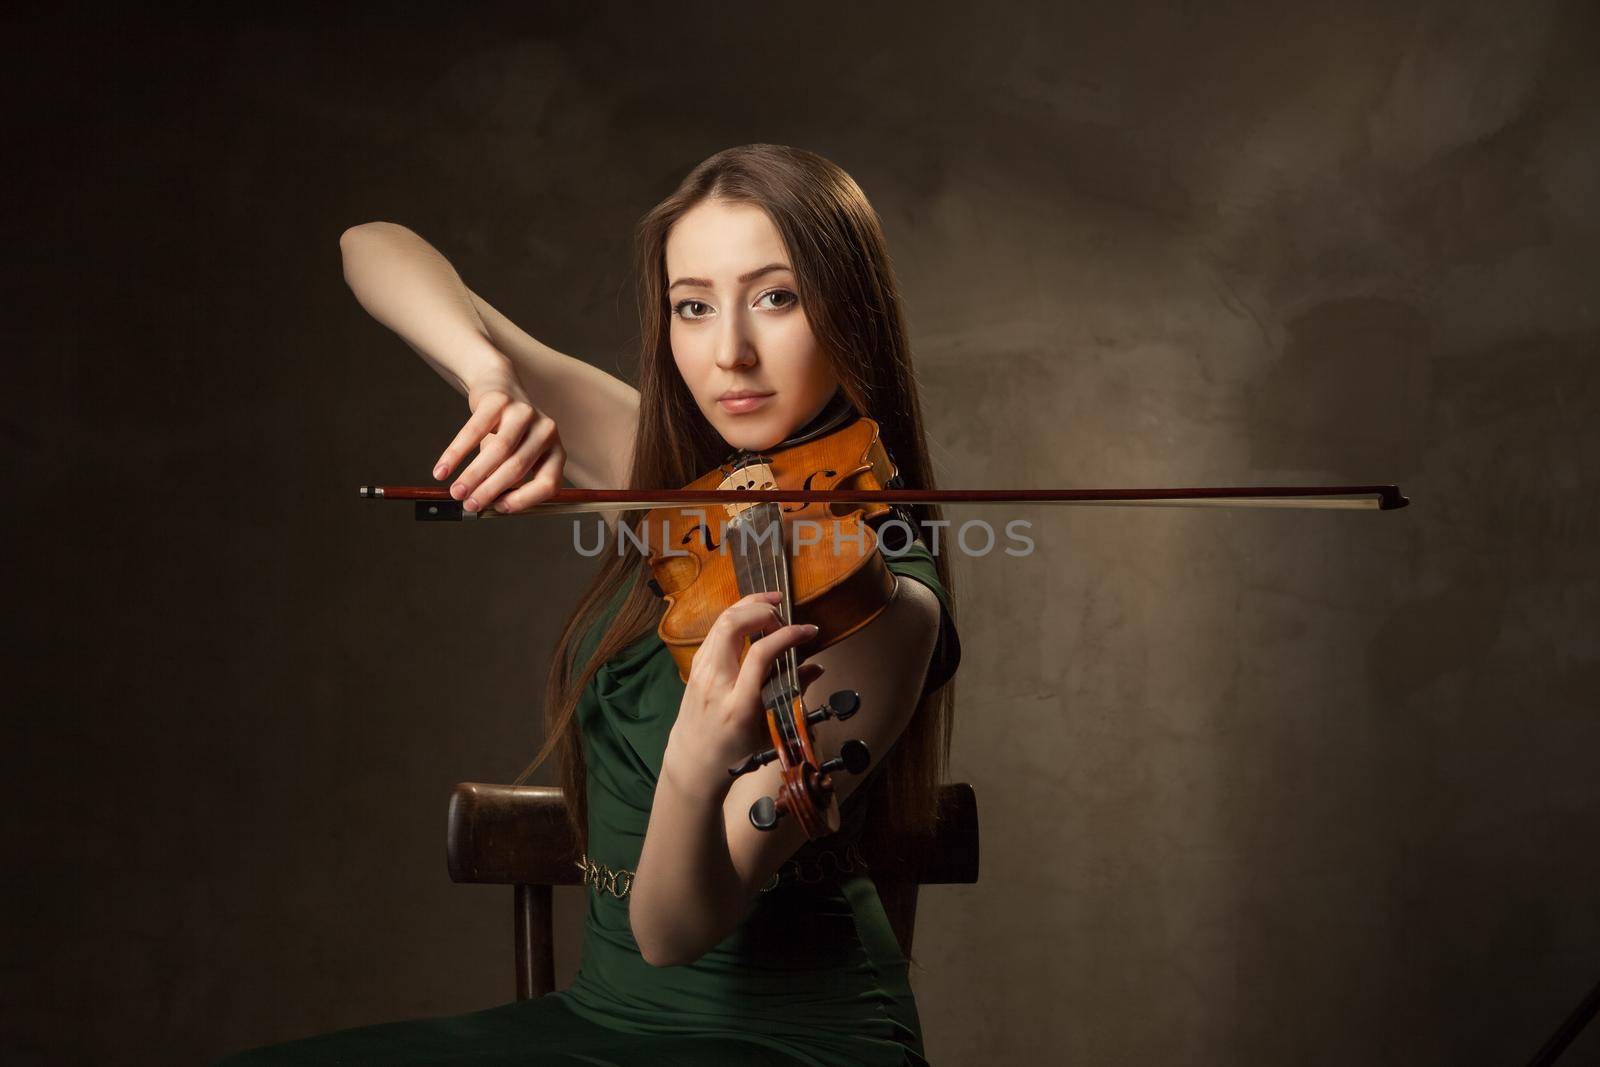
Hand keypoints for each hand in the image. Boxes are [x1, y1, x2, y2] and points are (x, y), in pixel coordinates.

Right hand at [434, 365, 564, 513]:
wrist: (497, 385)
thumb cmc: (506, 432)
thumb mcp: (513, 457)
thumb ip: (504, 481)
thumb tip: (482, 506)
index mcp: (556, 452)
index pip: (548, 484)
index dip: (524, 500)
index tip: (498, 509)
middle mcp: (546, 431)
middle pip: (518, 468)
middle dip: (490, 491)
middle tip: (469, 505)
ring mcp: (524, 413)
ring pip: (499, 451)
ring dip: (473, 475)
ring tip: (456, 492)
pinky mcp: (499, 400)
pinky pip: (474, 430)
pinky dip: (456, 453)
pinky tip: (442, 470)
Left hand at [663, 590, 825, 798]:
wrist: (693, 763)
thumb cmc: (733, 752)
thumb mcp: (770, 730)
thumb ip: (792, 695)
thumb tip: (816, 667)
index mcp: (738, 704)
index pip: (761, 654)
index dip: (787, 635)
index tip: (808, 631)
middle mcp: (715, 681)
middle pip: (731, 625)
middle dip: (761, 609)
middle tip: (784, 613)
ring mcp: (700, 671)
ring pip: (720, 621)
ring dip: (747, 606)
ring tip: (772, 603)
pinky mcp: (696, 666)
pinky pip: (715, 630)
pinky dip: (735, 617)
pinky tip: (752, 617)